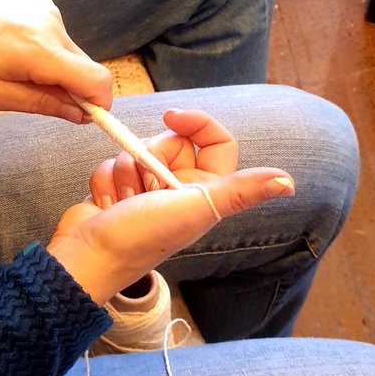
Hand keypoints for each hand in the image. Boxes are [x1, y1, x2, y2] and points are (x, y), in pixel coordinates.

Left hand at [0, 0, 112, 121]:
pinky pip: (59, 38)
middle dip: (72, 89)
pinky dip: (48, 52)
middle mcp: (51, 25)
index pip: (96, 79)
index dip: (100, 104)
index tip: (85, 117)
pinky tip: (15, 51)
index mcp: (39, 50)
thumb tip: (80, 114)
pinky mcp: (42, 4)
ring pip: (72, 54)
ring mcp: (48, 10)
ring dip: (56, 70)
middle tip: (35, 97)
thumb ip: (42, 104)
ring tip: (15, 70)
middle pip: (86, 68)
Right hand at [47, 109, 295, 303]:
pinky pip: (112, 164)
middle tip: (146, 185)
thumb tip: (288, 183)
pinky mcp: (118, 192)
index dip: (197, 124)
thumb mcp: (194, 209)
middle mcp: (180, 191)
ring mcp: (147, 192)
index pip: (216, 142)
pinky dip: (104, 182)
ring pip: (136, 151)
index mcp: (206, 193)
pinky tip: (106, 206)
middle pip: (169, 142)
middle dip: (149, 156)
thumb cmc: (140, 237)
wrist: (86, 258)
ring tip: (123, 203)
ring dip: (123, 173)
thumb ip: (239, 193)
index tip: (171, 117)